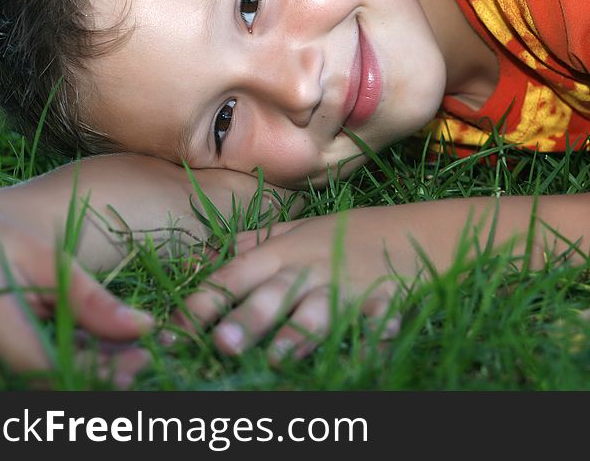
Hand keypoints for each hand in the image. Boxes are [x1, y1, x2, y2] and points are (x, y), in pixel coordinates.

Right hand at [0, 200, 153, 386]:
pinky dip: (64, 372)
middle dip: (95, 380)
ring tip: (126, 355)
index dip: (95, 372)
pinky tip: (99, 355)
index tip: (140, 360)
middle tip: (142, 360)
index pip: (42, 367)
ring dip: (84, 378)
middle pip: (39, 388)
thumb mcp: (45, 256)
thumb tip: (143, 328)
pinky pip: (23, 383)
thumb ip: (89, 297)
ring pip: (33, 389)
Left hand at [170, 201, 467, 363]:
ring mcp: (346, 289)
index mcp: (284, 252)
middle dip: (248, 320)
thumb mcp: (297, 231)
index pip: (235, 275)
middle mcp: (309, 271)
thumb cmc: (347, 234)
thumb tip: (201, 258)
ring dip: (298, 336)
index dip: (204, 302)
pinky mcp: (382, 305)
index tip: (176, 331)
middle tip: (223, 344)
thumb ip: (250, 245)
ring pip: (318, 314)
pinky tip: (369, 350)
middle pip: (273, 295)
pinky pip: (377, 323)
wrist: (414, 231)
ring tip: (279, 359)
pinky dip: (375, 336)